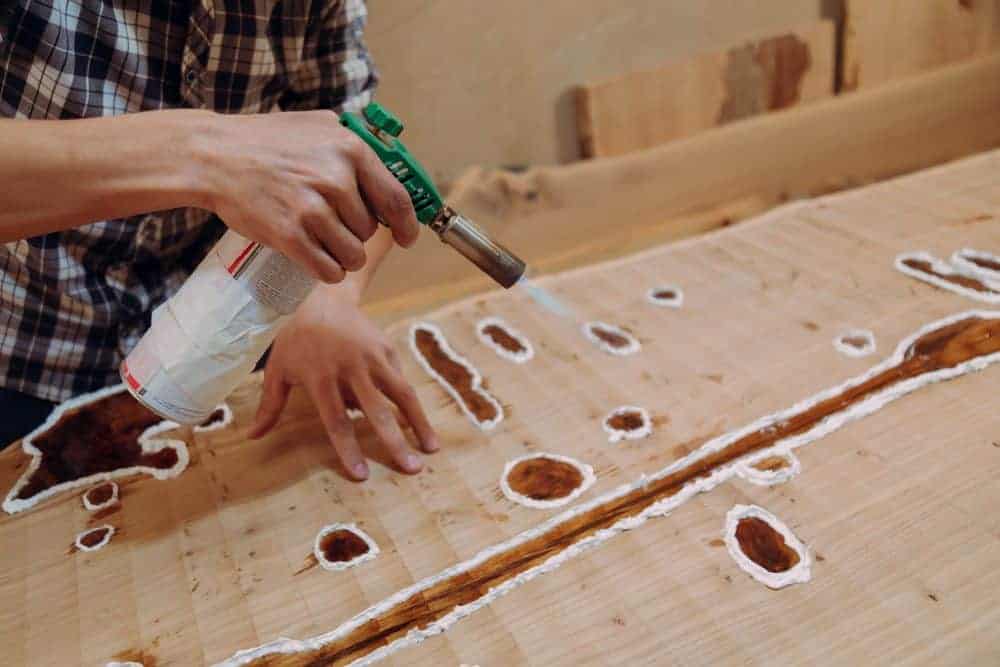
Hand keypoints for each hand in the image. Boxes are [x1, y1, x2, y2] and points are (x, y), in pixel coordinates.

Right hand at [196, 110, 419, 282]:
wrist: (214, 156)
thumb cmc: (265, 140)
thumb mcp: (318, 124)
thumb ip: (353, 143)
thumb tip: (388, 164)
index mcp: (350, 151)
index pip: (396, 199)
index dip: (407, 225)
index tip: (407, 238)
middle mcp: (336, 179)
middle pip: (370, 230)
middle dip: (357, 233)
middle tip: (332, 223)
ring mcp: (312, 209)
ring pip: (352, 254)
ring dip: (343, 255)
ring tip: (324, 242)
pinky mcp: (289, 235)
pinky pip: (328, 269)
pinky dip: (327, 270)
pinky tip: (317, 260)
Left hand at [249, 286, 437, 479]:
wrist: (320, 296)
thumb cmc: (295, 337)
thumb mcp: (277, 369)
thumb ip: (270, 405)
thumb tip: (253, 437)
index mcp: (321, 377)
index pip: (337, 421)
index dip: (349, 449)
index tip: (362, 474)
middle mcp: (351, 368)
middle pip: (377, 411)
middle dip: (395, 443)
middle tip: (412, 469)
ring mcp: (373, 357)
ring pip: (401, 393)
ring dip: (418, 422)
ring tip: (431, 448)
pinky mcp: (387, 348)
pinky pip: (399, 379)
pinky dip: (408, 402)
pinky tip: (417, 422)